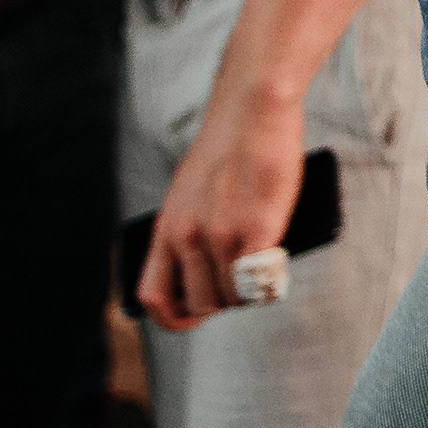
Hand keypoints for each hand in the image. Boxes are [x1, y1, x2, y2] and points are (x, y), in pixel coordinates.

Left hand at [137, 92, 308, 331]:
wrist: (252, 110)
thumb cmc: (230, 144)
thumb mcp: (191, 190)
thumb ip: (191, 225)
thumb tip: (209, 261)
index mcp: (166, 227)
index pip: (152, 296)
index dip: (171, 318)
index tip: (193, 315)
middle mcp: (187, 238)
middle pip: (199, 304)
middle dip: (220, 304)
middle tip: (240, 285)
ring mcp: (220, 237)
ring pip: (230, 298)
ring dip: (246, 295)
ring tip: (260, 275)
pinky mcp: (255, 233)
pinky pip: (256, 285)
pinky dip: (266, 287)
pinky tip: (274, 273)